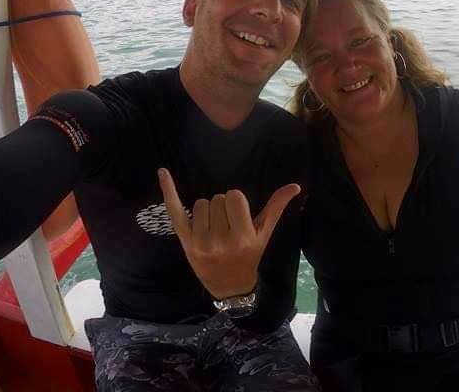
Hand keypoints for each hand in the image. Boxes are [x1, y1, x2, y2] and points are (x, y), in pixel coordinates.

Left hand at [157, 168, 299, 298]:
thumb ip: (276, 207)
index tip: (238, 217)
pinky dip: (169, 190)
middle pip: (217, 199)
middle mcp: (220, 240)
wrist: (229, 285)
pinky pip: (175, 210)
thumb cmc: (249, 255)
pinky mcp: (185, 242)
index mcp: (242, 237)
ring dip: (207, 211)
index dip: (237, 202)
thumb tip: (295, 186)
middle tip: (227, 227)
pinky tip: (163, 172)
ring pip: (201, 203)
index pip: (234, 196)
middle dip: (223, 208)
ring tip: (214, 229)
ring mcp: (200, 242)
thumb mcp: (264, 233)